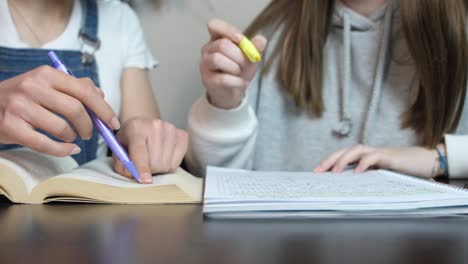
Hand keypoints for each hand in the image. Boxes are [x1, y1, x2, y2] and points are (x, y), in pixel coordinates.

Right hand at [0, 66, 118, 155]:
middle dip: (90, 126)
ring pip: (62, 127)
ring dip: (73, 137)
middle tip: (91, 133)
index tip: (113, 122)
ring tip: (72, 137)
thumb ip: (73, 87)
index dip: (103, 109)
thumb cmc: (21, 96)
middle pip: (76, 110)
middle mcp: (33, 87)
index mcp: (46, 74)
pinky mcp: (11, 126)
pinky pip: (46, 144)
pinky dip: (63, 150)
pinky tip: (69, 149)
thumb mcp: (45, 84)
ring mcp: (20, 106)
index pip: (84, 91)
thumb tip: (100, 94)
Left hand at [113, 118, 187, 183]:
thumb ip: (121, 164)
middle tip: (144, 165)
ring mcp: (171, 129)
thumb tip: (132, 174)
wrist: (144, 123)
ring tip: (153, 159)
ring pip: (167, 164)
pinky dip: (169, 164)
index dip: (142, 167)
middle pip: (155, 161)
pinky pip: (177, 162)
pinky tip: (163, 156)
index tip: (145, 180)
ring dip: (159, 168)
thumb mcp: (118, 149)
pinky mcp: (182, 135)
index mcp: (136, 128)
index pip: (139, 150)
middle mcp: (155, 125)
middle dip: (149, 170)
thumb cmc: (130, 138)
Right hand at [201, 18, 267, 108]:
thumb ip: (255, 48)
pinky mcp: (207, 80)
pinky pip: (222, 78)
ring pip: (217, 59)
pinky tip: (241, 82)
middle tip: (245, 64)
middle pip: (222, 45)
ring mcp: (204, 65)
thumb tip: (261, 39)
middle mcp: (207, 50)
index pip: (214, 25)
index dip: (227, 30)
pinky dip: (236, 81)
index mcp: (217, 39)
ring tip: (240, 73)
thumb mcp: (250, 57)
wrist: (234, 93)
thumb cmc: (239, 71)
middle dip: (239, 55)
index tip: (241, 39)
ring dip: (235, 67)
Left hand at [313, 144, 445, 177]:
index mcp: (364, 157)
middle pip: (344, 151)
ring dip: (343, 159)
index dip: (328, 162)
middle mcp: (369, 152)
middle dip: (329, 160)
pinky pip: (374, 157)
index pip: (342, 156)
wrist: (425, 161)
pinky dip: (364, 163)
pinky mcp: (390, 157)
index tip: (316, 172)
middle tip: (318, 171)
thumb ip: (366, 180)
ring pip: (356, 150)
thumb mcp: (380, 177)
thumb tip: (348, 192)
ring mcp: (379, 153)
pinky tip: (357, 172)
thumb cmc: (402, 170)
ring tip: (334, 171)